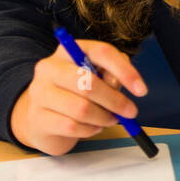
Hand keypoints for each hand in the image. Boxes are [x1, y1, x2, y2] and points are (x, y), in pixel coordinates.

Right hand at [10, 40, 146, 155]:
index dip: (124, 71)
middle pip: (88, 83)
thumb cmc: (73, 92)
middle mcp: (50, 67)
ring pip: (82, 109)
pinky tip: (93, 127)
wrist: (40, 116)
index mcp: (68, 50)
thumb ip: (111, 73)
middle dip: (115, 101)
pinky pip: (72, 127)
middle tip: (130, 112)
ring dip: (104, 118)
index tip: (141, 90)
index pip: (100, 52)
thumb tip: (125, 83)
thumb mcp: (94, 75)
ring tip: (110, 120)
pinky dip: (90, 130)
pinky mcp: (37, 118)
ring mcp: (40, 93)